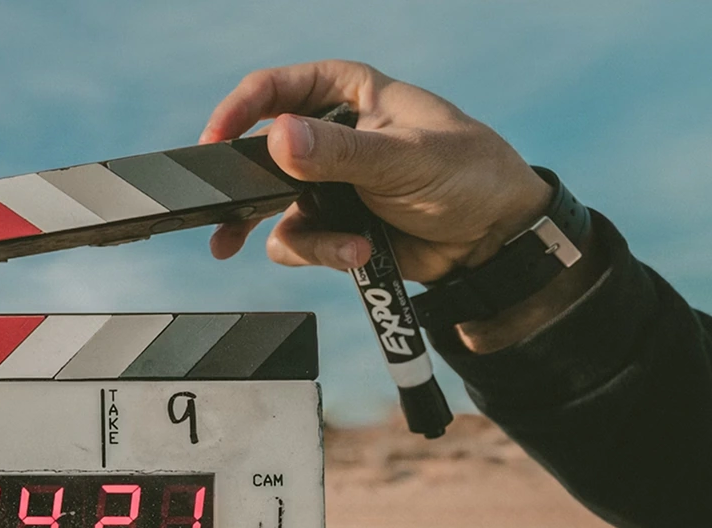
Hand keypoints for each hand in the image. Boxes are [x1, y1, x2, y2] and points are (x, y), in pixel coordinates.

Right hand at [201, 59, 549, 281]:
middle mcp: (330, 134)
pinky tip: (359, 254)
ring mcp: (328, 183)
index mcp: (348, 92)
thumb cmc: (469, 175)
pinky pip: (298, 242)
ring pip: (272, 208)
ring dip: (300, 235)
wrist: (496, 240)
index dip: (237, 112)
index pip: (275, 89)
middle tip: (221, 213)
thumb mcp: (404, 157)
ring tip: (341, 248)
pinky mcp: (333, 224)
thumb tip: (279, 138)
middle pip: (260, 153)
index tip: (215, 144)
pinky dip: (323, 253)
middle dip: (244, 188)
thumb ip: (340, 151)